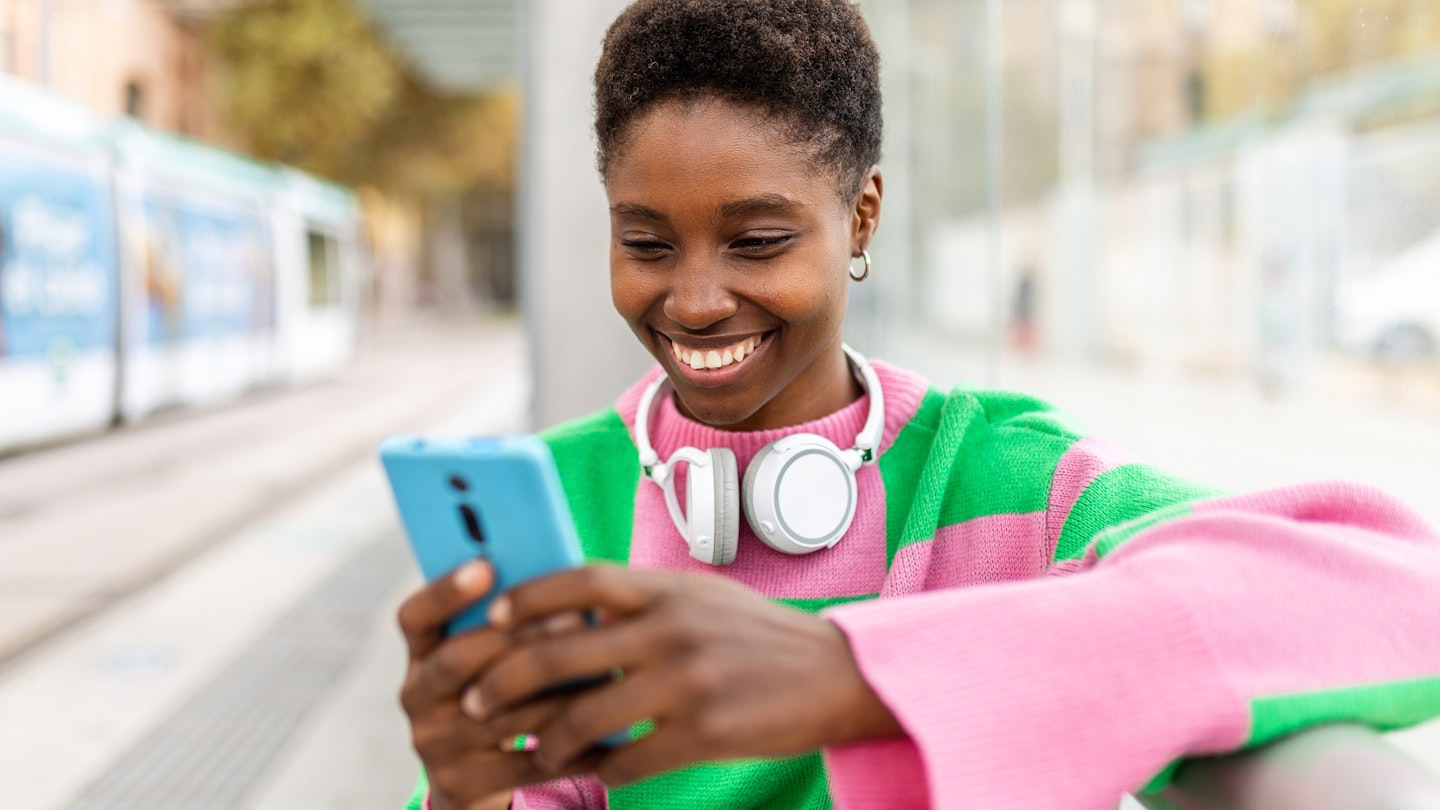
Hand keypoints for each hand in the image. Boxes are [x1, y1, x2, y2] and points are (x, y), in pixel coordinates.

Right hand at [396, 561, 599, 809]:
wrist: (481, 778)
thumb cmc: (506, 690)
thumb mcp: (495, 656)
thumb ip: (514, 623)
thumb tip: (568, 587)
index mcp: (422, 653)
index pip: (416, 616)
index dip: (445, 590)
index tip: (486, 565)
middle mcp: (416, 696)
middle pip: (457, 659)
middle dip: (520, 637)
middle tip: (577, 618)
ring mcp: (432, 744)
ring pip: (498, 714)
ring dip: (557, 692)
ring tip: (606, 671)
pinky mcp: (457, 786)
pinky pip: (521, 765)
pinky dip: (569, 747)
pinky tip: (606, 731)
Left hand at [463, 565, 903, 786]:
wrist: (838, 675)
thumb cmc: (758, 637)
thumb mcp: (701, 599)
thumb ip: (643, 601)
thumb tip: (571, 607)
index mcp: (668, 588)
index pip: (579, 580)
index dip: (526, 597)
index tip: (489, 619)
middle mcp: (672, 628)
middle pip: (559, 653)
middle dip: (503, 683)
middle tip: (475, 703)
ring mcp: (687, 682)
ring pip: (582, 719)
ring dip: (546, 741)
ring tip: (536, 749)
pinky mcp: (704, 735)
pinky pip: (626, 762)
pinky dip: (600, 772)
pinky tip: (593, 773)